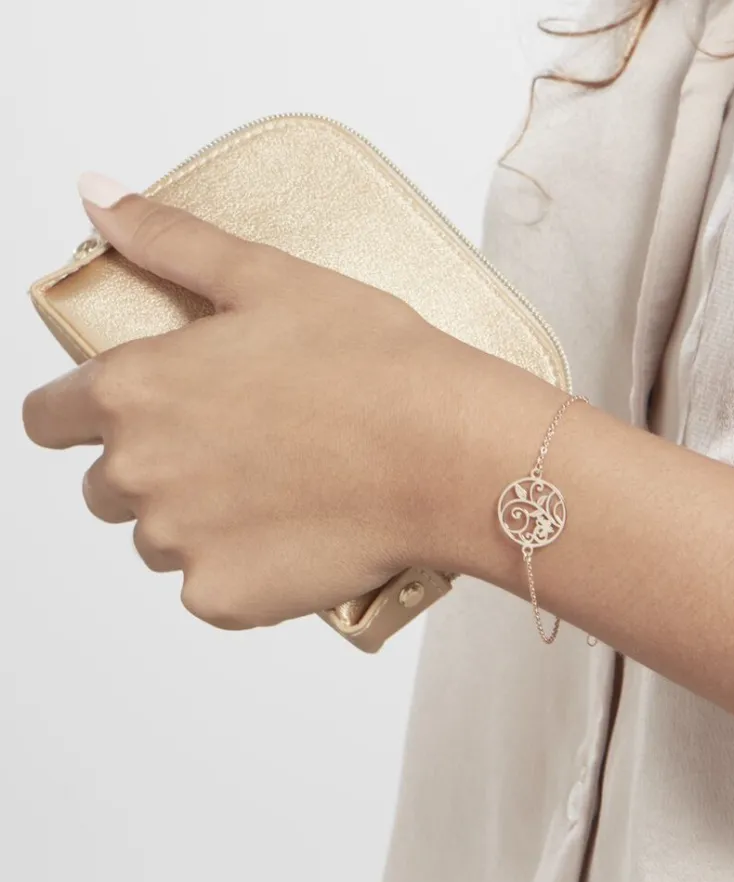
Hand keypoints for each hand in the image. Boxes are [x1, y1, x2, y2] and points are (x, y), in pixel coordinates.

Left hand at [23, 176, 549, 628]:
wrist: (445, 452)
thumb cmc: (371, 361)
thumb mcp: (267, 278)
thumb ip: (169, 239)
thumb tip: (96, 194)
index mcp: (136, 389)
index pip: (50, 419)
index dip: (81, 416)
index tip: (130, 416)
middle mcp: (139, 473)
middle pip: (108, 486)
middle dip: (156, 468)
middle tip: (238, 447)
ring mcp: (179, 544)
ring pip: (160, 539)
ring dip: (199, 521)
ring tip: (278, 489)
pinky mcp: (223, 598)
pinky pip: (208, 588)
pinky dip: (242, 569)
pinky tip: (296, 533)